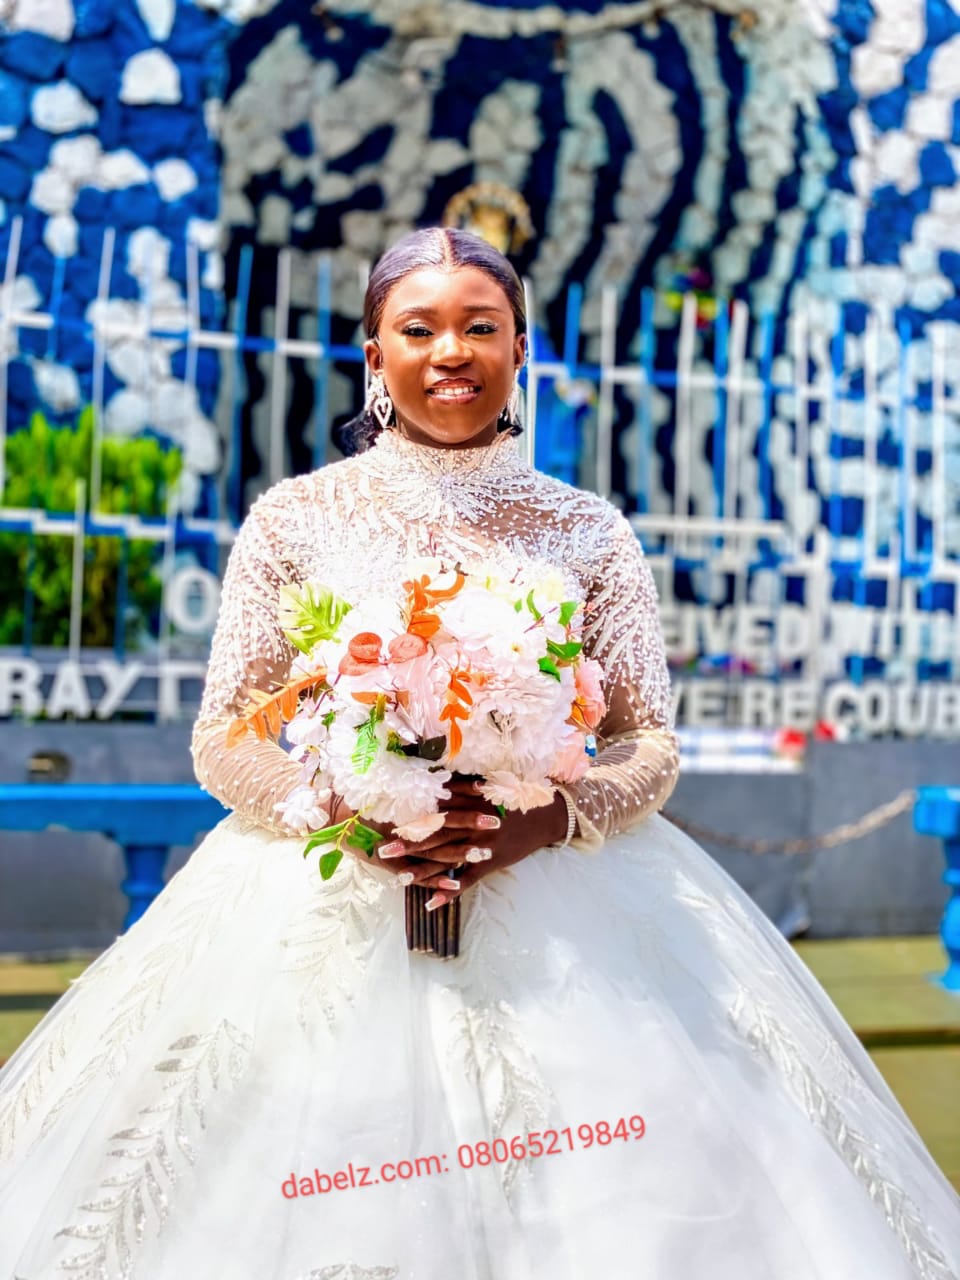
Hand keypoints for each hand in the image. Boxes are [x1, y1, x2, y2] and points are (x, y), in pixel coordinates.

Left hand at [369, 777, 569, 907]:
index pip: (435, 808)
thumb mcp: (489, 787)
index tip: (388, 819)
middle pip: (435, 833)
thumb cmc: (514, 798)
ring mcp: (482, 844)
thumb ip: (463, 788)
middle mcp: (473, 822)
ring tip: (399, 878)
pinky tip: (431, 902)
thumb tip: (435, 783)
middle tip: (383, 850)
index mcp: (470, 801)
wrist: (546, 815)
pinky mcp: (491, 862)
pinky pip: (467, 880)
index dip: (411, 814)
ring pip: (447, 858)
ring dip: (422, 870)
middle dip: (408, 842)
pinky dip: (450, 891)